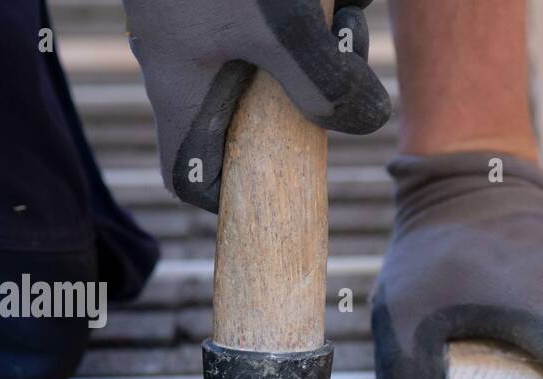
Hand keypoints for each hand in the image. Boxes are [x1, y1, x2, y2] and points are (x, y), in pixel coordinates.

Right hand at [123, 0, 390, 211]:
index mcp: (178, 79)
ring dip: (317, 46)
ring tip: (337, 14)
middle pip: (244, 115)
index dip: (226, 196)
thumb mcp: (280, 25)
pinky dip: (313, 11)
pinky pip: (280, 18)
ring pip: (271, 60)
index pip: (186, 172)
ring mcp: (201, 17)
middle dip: (301, 102)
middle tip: (338, 71)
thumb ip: (322, 84)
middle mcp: (183, 54)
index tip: (279, 188)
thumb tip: (364, 124)